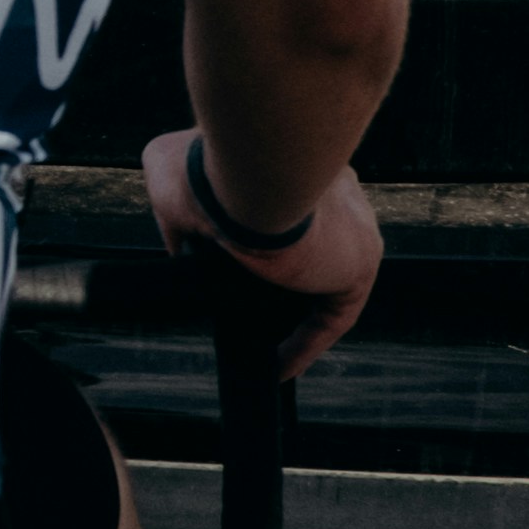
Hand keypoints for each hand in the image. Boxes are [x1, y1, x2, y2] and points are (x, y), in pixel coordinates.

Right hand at [142, 132, 381, 371]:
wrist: (245, 171)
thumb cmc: (208, 163)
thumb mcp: (171, 174)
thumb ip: (181, 210)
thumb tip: (181, 246)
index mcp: (294, 163)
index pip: (288, 213)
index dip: (262, 247)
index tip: (233, 272)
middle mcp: (335, 194)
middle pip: (311, 250)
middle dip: (283, 284)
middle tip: (251, 316)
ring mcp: (353, 229)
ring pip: (325, 285)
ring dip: (296, 318)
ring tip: (266, 350)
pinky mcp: (357, 266)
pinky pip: (333, 316)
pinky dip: (305, 343)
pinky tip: (278, 366)